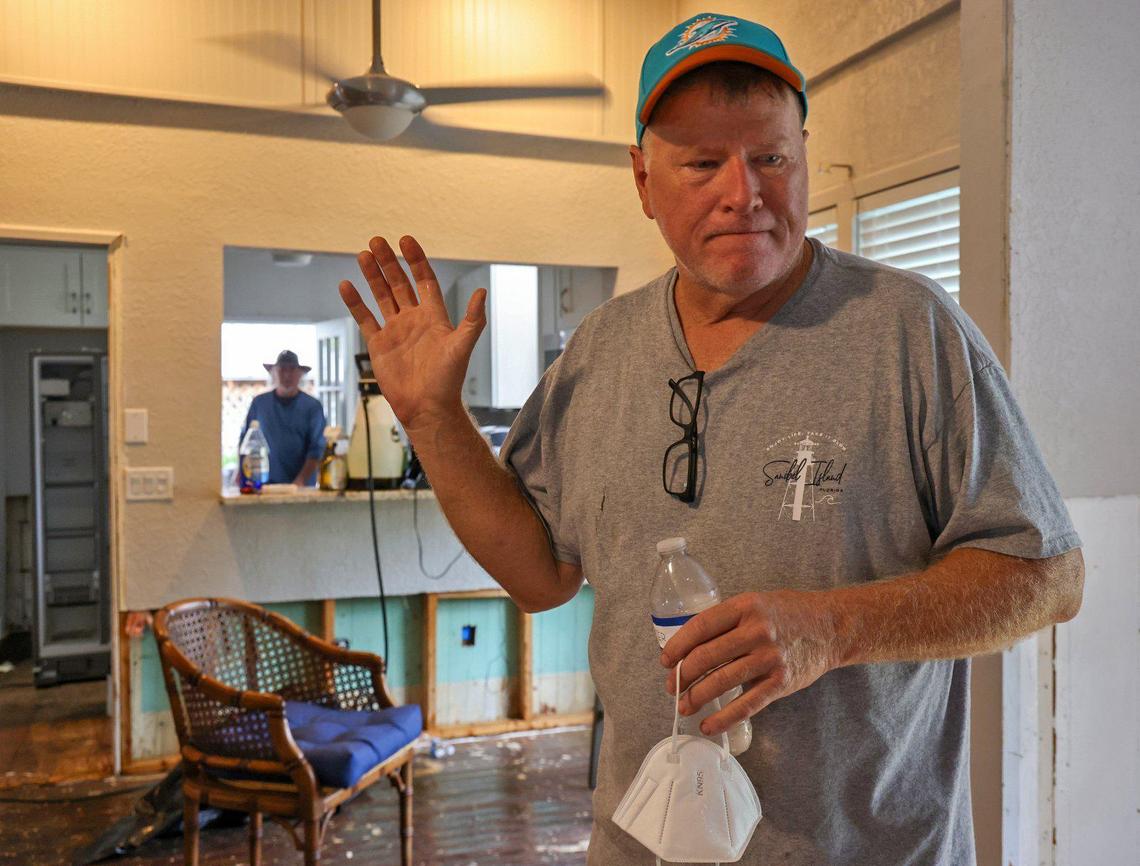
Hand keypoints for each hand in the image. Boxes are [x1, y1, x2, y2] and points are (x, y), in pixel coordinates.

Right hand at [338, 235, 486, 436]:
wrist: (427, 407)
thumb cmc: (448, 379)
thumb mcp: (462, 346)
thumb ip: (473, 319)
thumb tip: (482, 291)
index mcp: (434, 316)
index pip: (424, 280)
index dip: (416, 260)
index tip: (406, 240)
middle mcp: (414, 319)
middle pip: (399, 283)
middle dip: (389, 262)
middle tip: (377, 241)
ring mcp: (395, 330)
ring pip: (382, 296)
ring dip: (372, 276)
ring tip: (363, 254)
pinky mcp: (379, 344)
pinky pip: (365, 318)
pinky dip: (355, 303)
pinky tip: (346, 285)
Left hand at [660, 590, 841, 736]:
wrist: (831, 627)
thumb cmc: (788, 614)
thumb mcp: (756, 603)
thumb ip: (727, 620)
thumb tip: (690, 645)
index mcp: (745, 607)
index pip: (701, 627)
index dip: (678, 645)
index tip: (666, 660)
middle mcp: (756, 631)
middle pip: (706, 656)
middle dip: (683, 675)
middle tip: (672, 686)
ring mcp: (769, 658)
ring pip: (721, 682)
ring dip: (697, 697)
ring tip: (684, 705)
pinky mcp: (780, 682)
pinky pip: (746, 705)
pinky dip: (723, 718)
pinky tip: (708, 725)